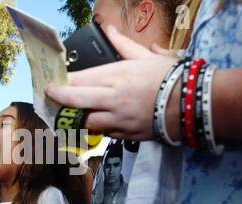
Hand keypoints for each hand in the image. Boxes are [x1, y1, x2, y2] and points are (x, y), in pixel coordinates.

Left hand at [44, 25, 178, 140]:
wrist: (192, 105)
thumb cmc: (171, 79)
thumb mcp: (146, 57)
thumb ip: (123, 45)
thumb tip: (109, 30)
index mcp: (117, 77)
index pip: (79, 79)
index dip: (61, 82)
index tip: (52, 81)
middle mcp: (113, 99)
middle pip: (76, 101)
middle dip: (58, 98)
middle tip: (49, 95)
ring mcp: (118, 120)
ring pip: (86, 122)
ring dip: (76, 117)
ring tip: (70, 112)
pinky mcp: (125, 135)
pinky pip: (104, 133)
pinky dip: (98, 127)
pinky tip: (97, 121)